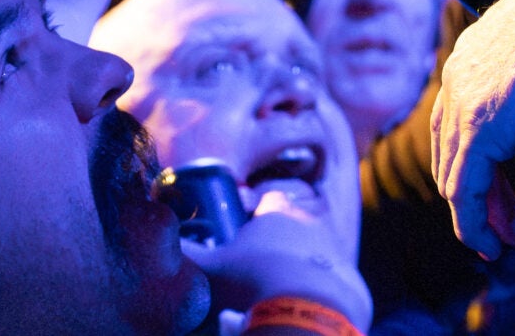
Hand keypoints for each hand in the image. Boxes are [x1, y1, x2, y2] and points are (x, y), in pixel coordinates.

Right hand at [178, 188, 374, 330]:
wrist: (306, 313)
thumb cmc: (253, 282)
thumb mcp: (209, 269)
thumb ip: (185, 255)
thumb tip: (162, 243)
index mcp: (279, 214)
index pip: (272, 200)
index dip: (258, 216)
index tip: (245, 237)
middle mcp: (312, 226)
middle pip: (294, 230)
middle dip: (279, 248)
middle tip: (257, 274)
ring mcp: (336, 254)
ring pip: (316, 257)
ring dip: (300, 272)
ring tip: (278, 297)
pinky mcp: (353, 285)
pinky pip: (333, 288)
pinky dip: (319, 298)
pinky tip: (301, 313)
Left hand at [430, 0, 514, 258]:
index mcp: (464, 68)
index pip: (451, 132)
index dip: (468, 168)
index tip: (487, 196)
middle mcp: (454, 87)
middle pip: (448, 158)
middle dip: (471, 199)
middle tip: (493, 229)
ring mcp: (462, 106)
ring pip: (453, 177)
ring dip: (473, 214)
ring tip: (495, 239)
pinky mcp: (480, 126)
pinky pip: (464, 185)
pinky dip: (473, 216)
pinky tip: (489, 235)